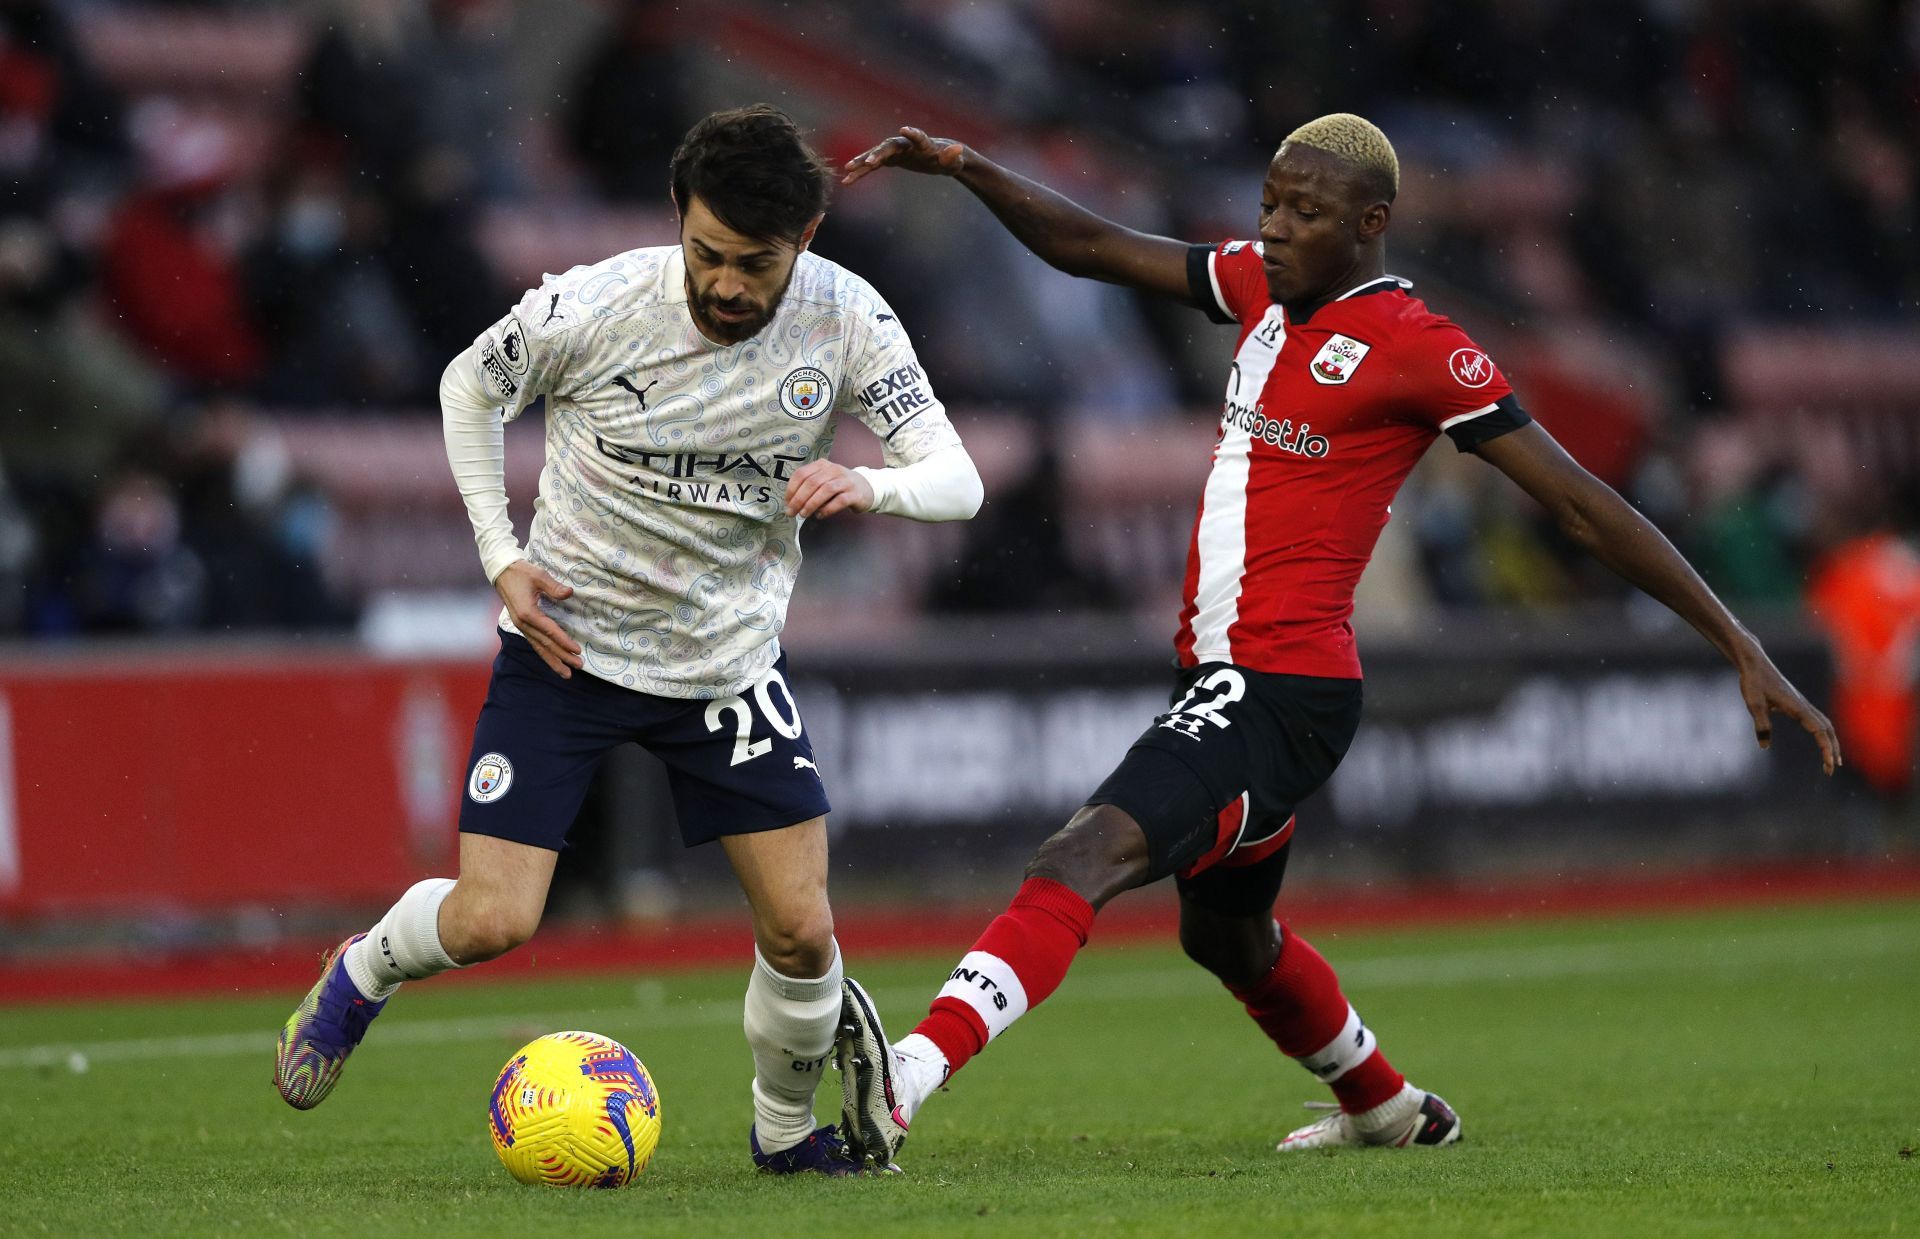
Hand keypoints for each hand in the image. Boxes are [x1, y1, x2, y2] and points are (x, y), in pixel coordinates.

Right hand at [494, 560, 583, 678]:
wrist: (502, 572)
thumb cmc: (521, 572)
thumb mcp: (539, 575)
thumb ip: (554, 586)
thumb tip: (569, 593)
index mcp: (527, 613)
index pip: (549, 631)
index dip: (563, 642)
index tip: (577, 651)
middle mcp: (523, 623)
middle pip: (545, 644)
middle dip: (562, 657)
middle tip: (578, 666)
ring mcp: (521, 626)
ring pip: (538, 648)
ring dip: (553, 661)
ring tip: (566, 674)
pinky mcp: (521, 626)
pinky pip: (534, 643)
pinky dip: (545, 654)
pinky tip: (553, 661)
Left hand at [785, 460, 873, 519]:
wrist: (866, 488)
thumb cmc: (839, 486)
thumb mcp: (823, 480)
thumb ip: (809, 487)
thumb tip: (791, 502)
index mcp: (822, 465)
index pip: (802, 474)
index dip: (791, 489)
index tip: (787, 503)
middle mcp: (834, 470)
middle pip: (812, 482)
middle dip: (799, 499)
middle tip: (792, 512)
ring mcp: (846, 481)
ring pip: (825, 490)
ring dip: (811, 504)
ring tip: (804, 514)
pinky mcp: (855, 493)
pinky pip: (840, 500)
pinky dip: (827, 509)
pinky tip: (820, 515)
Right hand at [842, 126, 967, 185]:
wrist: (940, 158)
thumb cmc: (950, 160)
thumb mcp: (954, 162)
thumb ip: (953, 156)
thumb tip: (957, 149)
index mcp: (922, 144)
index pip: (917, 137)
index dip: (912, 133)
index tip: (904, 129)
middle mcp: (905, 144)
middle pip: (888, 147)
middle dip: (877, 154)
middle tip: (867, 163)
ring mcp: (895, 151)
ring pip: (875, 155)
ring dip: (861, 163)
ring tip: (847, 172)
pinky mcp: (889, 159)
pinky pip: (872, 166)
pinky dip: (861, 172)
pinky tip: (848, 181)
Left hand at [1733, 642, 1841, 774]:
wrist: (1754, 663)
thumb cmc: (1753, 682)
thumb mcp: (1754, 704)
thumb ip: (1761, 725)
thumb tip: (1764, 746)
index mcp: (1797, 707)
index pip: (1819, 731)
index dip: (1826, 748)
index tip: (1829, 765)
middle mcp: (1804, 706)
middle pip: (1827, 729)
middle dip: (1832, 749)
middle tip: (1832, 769)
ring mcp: (1802, 704)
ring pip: (1824, 724)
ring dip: (1830, 741)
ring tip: (1832, 759)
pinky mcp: (1797, 703)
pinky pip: (1816, 719)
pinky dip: (1822, 732)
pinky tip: (1819, 740)